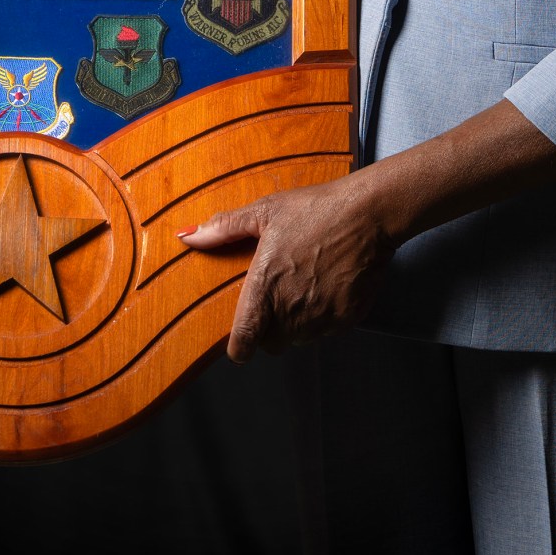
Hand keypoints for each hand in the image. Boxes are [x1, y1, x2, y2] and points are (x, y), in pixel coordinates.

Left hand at [178, 174, 394, 363]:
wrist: (368, 213)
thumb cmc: (315, 209)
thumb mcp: (264, 211)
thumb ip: (224, 228)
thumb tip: (187, 235)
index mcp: (265, 286)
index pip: (243, 342)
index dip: (239, 345)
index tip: (241, 338)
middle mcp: (291, 310)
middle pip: (272, 343)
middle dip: (270, 327)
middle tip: (278, 295)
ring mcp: (320, 317)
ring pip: (300, 338)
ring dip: (298, 322)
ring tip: (304, 285)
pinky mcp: (346, 319)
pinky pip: (327, 330)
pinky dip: (324, 316)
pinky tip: (327, 285)